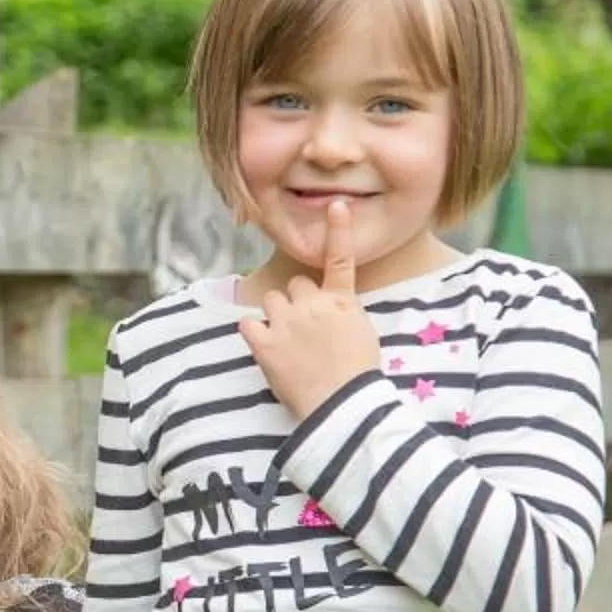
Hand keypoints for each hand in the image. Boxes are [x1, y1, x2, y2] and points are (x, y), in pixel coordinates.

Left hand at [238, 197, 383, 419]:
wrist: (341, 405)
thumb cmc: (357, 376)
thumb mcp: (363, 336)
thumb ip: (344, 314)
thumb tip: (331, 310)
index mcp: (342, 302)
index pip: (340, 259)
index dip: (338, 230)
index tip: (335, 205)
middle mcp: (312, 305)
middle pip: (295, 285)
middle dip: (297, 300)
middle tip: (305, 329)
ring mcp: (286, 322)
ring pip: (271, 300)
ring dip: (275, 314)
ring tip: (287, 342)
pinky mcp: (264, 343)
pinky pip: (248, 324)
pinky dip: (254, 333)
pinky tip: (265, 347)